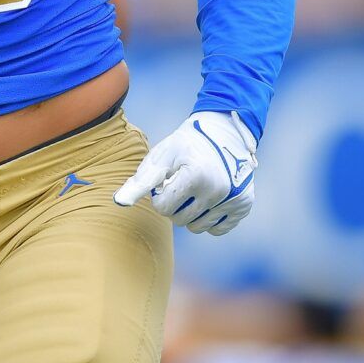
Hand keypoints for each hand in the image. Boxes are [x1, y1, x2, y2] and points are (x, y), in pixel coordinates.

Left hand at [115, 111, 256, 234]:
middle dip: (174, 205)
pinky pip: (217, 229)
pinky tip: (210, 198)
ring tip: (196, 189)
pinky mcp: (244, 204)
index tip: (167, 179)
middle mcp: (219, 189)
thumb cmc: (185, 146)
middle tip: (181, 183)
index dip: (160, 194)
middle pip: (179, 220)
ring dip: (191, 213)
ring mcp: (234, 198)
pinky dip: (210, 219)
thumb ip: (140, 182)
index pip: (163, 207)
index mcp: (195, 175)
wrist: (223, 133)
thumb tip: (119, 203)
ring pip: (197, 227)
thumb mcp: (161, 157)